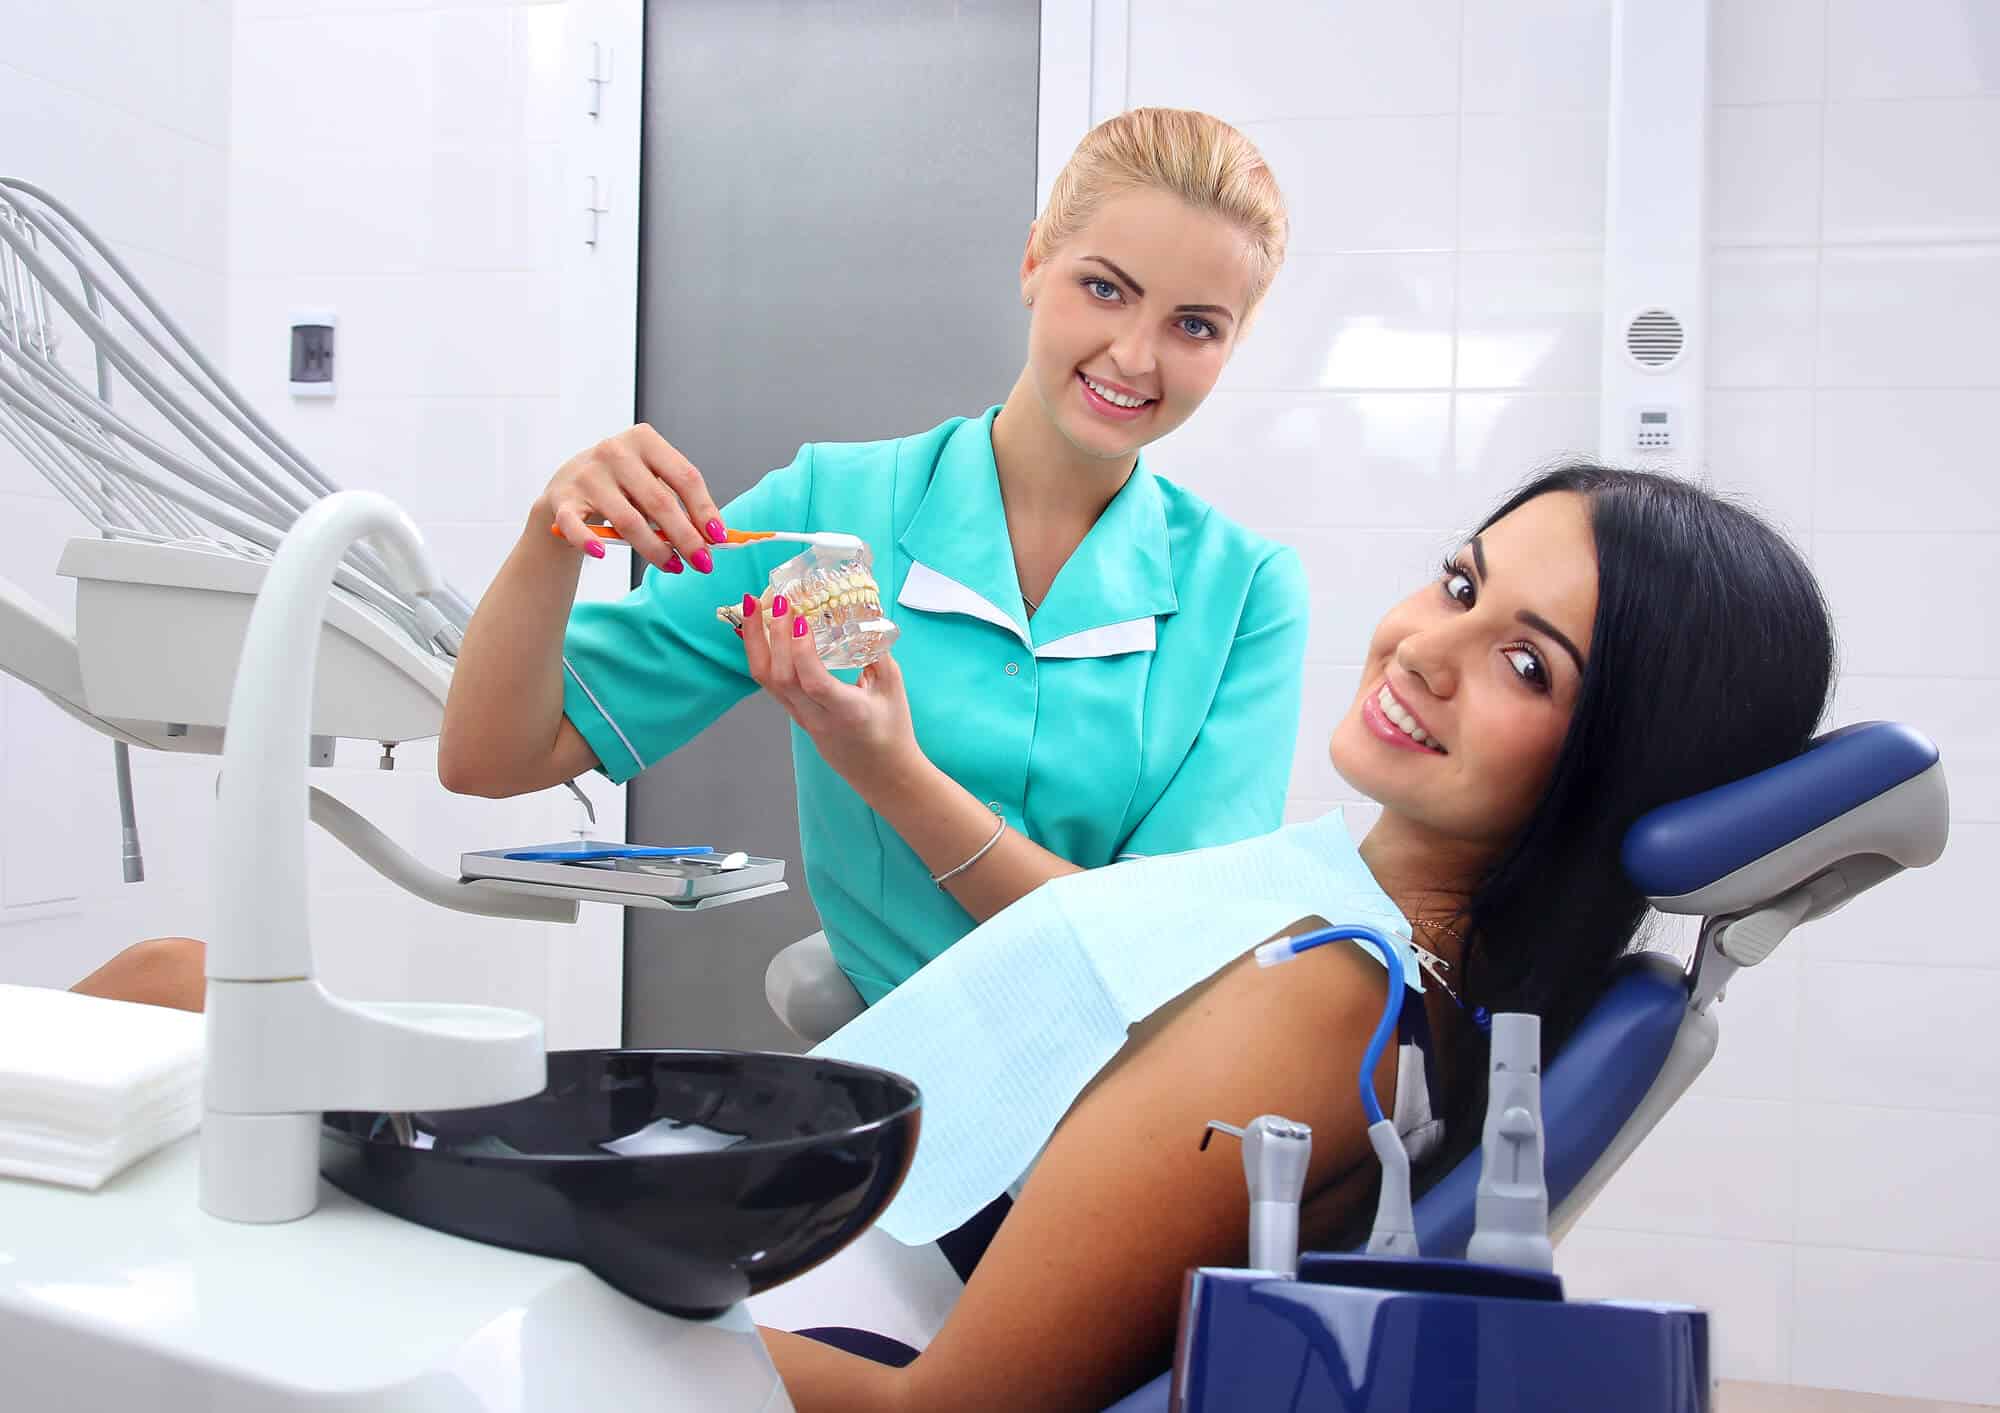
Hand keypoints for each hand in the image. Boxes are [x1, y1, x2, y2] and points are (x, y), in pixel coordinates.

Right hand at [539, 424, 727, 574]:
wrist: (568, 486)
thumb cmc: (624, 486)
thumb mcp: (652, 483)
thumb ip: (680, 504)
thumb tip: (714, 538)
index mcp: (645, 440)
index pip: (685, 476)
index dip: (705, 509)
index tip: (719, 537)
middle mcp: (615, 451)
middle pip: (659, 501)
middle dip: (685, 537)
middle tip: (703, 563)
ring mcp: (587, 475)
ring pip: (627, 519)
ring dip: (654, 549)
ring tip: (673, 566)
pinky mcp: (562, 499)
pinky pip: (577, 526)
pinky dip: (589, 541)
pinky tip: (603, 553)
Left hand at [738, 594, 921, 796]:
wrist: (882, 773)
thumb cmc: (892, 730)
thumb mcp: (894, 689)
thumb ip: (876, 651)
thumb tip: (862, 614)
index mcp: (847, 712)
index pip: (814, 683)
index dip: (802, 651)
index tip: (800, 619)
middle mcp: (817, 717)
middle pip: (780, 678)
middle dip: (772, 635)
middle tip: (777, 599)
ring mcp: (800, 717)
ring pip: (766, 680)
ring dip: (756, 641)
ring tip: (752, 606)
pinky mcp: (793, 713)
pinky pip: (769, 682)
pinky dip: (760, 652)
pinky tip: (757, 629)